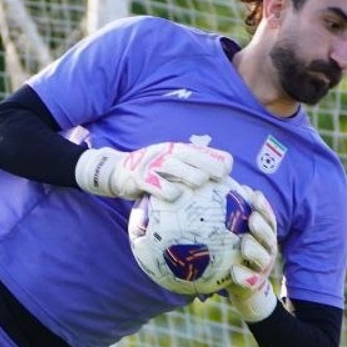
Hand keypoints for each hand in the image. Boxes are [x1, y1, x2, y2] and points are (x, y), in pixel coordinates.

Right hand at [75, 141, 232, 201]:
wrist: (117, 171)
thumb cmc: (151, 175)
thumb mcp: (169, 170)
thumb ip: (187, 174)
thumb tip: (215, 190)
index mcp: (175, 150)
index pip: (198, 150)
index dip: (213, 156)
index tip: (229, 166)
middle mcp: (164, 153)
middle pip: (188, 155)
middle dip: (205, 163)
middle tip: (221, 174)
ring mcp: (151, 164)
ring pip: (171, 166)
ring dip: (187, 172)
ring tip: (201, 182)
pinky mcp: (137, 176)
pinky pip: (151, 182)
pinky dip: (162, 188)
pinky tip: (174, 196)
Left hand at [228, 186, 278, 321]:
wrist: (242, 290)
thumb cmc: (233, 257)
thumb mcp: (231, 238)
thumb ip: (226, 220)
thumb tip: (207, 191)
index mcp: (263, 237)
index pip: (267, 218)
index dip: (263, 206)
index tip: (253, 194)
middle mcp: (267, 251)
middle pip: (269, 237)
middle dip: (262, 226)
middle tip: (251, 218)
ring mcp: (262, 269)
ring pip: (263, 258)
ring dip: (255, 250)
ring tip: (245, 244)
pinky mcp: (254, 285)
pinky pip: (250, 281)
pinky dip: (243, 276)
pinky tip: (234, 271)